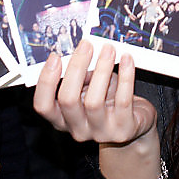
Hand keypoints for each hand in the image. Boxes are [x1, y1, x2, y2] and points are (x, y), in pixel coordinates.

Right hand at [33, 40, 155, 144]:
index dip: (46, 82)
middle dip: (76, 68)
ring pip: (94, 101)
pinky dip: (125, 77)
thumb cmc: (108, 99)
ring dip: (101, 70)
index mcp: (62, 118)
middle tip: (86, 46)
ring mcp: (100, 132)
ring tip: (108, 50)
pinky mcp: (123, 129)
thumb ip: (80, 74)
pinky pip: (122, 100)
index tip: (55, 57)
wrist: (136, 120)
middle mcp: (78, 129)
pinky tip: (127, 60)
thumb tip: (82, 51)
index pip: (43, 105)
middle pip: (68, 100)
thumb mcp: (89, 87)